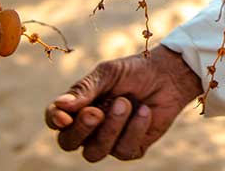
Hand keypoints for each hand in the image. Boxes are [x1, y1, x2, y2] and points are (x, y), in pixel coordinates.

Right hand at [44, 46, 202, 161]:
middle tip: (96, 112)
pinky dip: (135, 129)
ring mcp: (109, 141)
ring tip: (126, 103)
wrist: (169, 75)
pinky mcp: (130, 149)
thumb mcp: (108, 73)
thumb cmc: (134, 71)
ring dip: (111, 128)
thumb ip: (85, 89)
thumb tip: (60, 105)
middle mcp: (90, 128)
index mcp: (78, 107)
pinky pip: (123, 151)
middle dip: (81, 129)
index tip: (64, 116)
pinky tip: (146, 111)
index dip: (55, 121)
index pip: (55, 120)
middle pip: (68, 143)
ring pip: (95, 152)